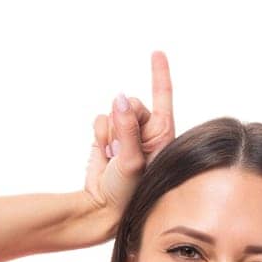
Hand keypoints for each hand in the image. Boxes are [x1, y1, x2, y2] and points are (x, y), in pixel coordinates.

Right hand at [82, 51, 176, 222]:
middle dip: (124, 118)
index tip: (156, 52)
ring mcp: (126, 133)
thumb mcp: (131, 161)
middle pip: (134, 102)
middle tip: (121, 146)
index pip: (162, 98)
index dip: (159, 74)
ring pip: (114, 110)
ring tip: (113, 155)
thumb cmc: (127, 193)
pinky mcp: (108, 136)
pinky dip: (99, 132)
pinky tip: (104, 152)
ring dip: (109, 130)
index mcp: (162, 135)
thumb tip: (122, 98)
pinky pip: (101, 119)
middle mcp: (147, 132)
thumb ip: (128, 128)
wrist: (102, 209)